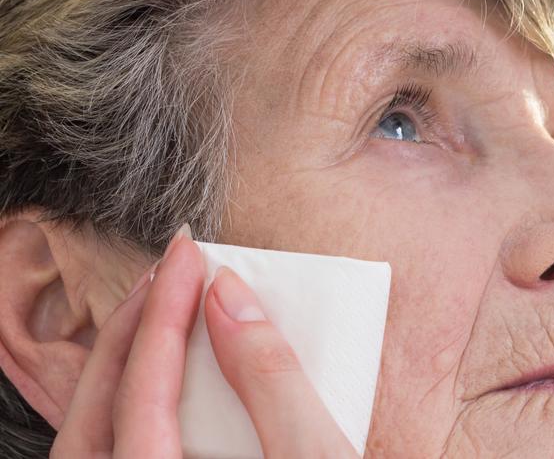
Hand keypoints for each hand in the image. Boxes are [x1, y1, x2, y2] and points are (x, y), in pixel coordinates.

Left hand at [49, 227, 359, 457]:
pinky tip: (180, 375)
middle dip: (130, 331)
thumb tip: (230, 297)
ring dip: (131, 365)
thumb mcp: (314, 453)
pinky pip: (131, 447)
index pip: (142, 390)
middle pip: (97, 411)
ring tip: (166, 310)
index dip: (163, 313)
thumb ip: (271, 381)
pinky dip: (145, 400)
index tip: (188, 255)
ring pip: (103, 435)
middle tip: (168, 273)